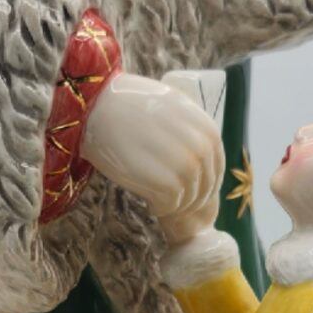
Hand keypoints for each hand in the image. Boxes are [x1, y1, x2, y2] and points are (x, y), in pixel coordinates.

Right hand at [81, 73, 222, 239]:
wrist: (96, 107)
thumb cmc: (128, 106)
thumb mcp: (171, 105)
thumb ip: (191, 128)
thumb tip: (203, 155)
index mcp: (206, 127)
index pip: (216, 166)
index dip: (207, 182)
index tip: (194, 189)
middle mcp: (201, 147)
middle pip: (206, 186)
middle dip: (193, 198)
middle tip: (174, 200)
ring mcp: (185, 166)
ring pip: (191, 198)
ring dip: (177, 205)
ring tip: (159, 200)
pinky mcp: (167, 183)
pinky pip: (174, 205)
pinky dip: (163, 208)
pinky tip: (151, 204)